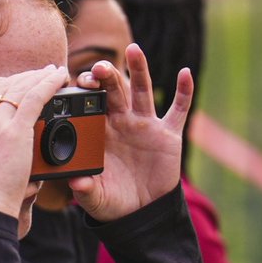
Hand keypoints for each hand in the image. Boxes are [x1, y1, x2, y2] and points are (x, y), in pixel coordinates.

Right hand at [0, 65, 68, 216]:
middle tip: (41, 74)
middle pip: (0, 84)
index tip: (14, 83)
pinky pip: (35, 97)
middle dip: (24, 76)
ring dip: (39, 76)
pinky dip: (50, 83)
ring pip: (19, 87)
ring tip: (55, 72)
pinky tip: (61, 78)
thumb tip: (2, 137)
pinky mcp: (14, 132)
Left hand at [69, 43, 191, 220]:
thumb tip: (76, 183)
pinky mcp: (168, 134)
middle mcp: (122, 123)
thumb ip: (85, 190)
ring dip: (138, 69)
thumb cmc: (114, 203)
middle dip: (106, 76)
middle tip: (98, 67)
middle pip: (113, 91)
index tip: (78, 84)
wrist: (142, 213)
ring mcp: (145, 125)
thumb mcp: (97, 198)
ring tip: (133, 49)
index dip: (85, 93)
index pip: (90, 105)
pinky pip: (178, 109)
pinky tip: (185, 73)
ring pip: (142, 90)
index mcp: (100, 133)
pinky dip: (184, 91)